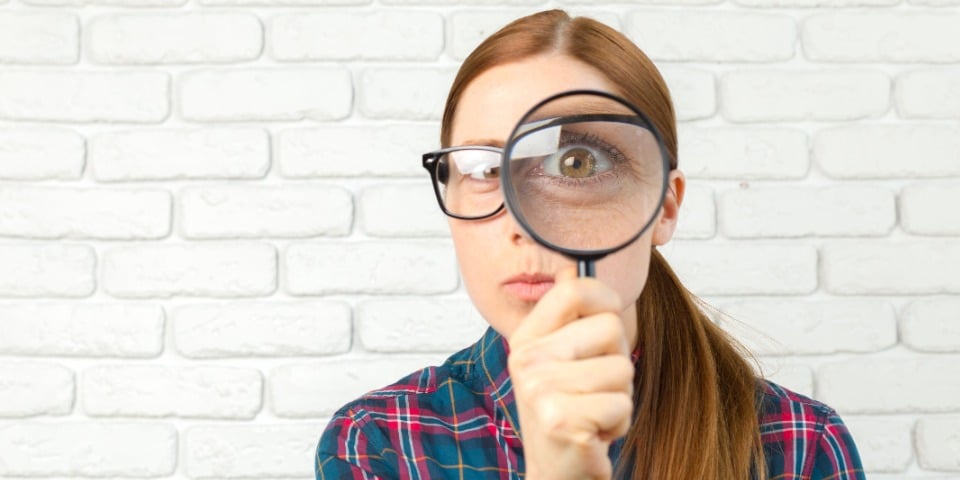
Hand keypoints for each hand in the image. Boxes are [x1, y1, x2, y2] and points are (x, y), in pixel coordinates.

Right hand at [507, 266, 634, 479]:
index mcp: (526, 337)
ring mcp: (541, 390)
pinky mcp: (563, 421)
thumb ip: (567, 316)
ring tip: (592, 411)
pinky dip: (618, 423)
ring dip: (619, 396)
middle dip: (618, 360)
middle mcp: (527, 360)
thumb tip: (573, 267)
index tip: (608, 317)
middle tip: (593, 386)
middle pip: (611, 328)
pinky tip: (594, 433)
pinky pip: (622, 404)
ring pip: (622, 369)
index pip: (574, 289)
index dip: (606, 298)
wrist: (556, 471)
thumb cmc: (567, 410)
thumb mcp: (559, 358)